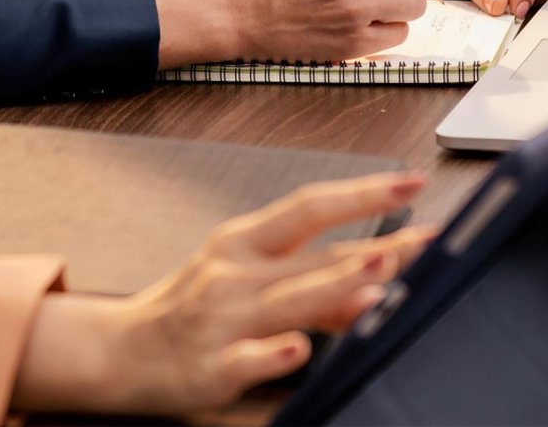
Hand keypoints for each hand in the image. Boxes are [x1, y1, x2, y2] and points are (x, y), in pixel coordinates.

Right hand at [14, 172, 431, 418]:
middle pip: (308, 251)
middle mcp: (232, 272)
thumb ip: (312, 287)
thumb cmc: (190, 309)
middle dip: (370, 243)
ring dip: (333, 289)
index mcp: (241, 242)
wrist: (122, 350)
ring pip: (285, 300)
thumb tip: (377, 283)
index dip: (362, 193)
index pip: (309, 206)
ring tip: (378, 277)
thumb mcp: (245, 284)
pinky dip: (274, 353)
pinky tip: (299, 348)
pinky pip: (247, 358)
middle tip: (425, 237)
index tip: (409, 182)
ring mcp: (220, 318)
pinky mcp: (210, 366)